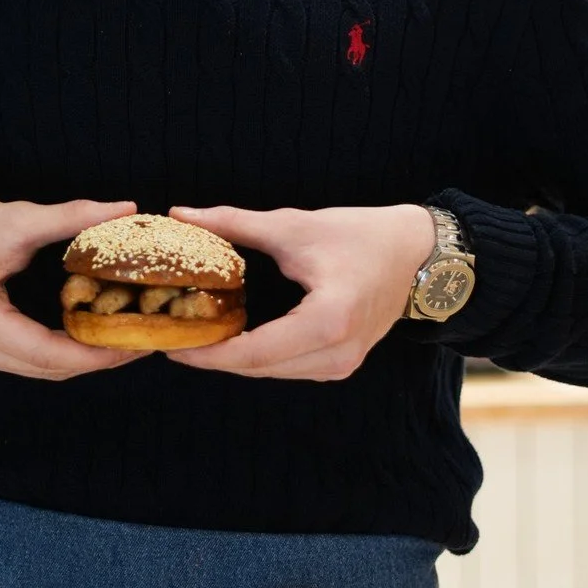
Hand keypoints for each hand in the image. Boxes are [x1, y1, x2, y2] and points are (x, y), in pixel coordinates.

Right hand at [0, 194, 150, 379]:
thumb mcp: (15, 219)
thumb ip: (71, 217)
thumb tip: (125, 209)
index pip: (51, 353)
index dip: (100, 352)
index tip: (140, 341)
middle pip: (50, 368)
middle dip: (100, 357)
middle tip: (146, 338)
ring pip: (40, 368)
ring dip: (82, 356)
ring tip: (127, 335)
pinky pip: (27, 358)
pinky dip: (60, 349)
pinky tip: (91, 331)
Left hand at [163, 202, 436, 379]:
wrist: (416, 253)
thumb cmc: (359, 235)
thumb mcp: (294, 227)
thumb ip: (234, 224)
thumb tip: (182, 215)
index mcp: (328, 321)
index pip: (254, 351)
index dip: (208, 352)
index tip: (172, 345)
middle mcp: (337, 353)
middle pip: (258, 367)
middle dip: (213, 356)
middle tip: (172, 339)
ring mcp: (341, 365)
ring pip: (271, 372)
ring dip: (233, 358)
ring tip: (194, 336)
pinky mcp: (341, 364)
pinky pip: (288, 368)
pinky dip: (258, 356)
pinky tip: (231, 336)